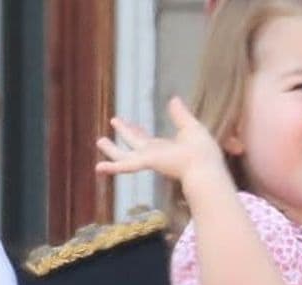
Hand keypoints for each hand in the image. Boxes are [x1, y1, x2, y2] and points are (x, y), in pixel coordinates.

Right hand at [94, 97, 229, 186]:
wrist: (203, 165)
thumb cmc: (202, 150)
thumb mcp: (190, 126)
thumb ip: (180, 114)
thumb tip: (173, 99)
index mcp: (164, 148)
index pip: (146, 139)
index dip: (137, 130)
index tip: (131, 123)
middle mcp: (153, 154)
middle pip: (133, 143)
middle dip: (124, 132)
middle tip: (113, 121)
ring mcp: (148, 159)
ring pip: (123, 156)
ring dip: (111, 149)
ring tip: (99, 141)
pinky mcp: (145, 162)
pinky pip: (124, 165)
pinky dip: (111, 168)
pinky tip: (98, 168)